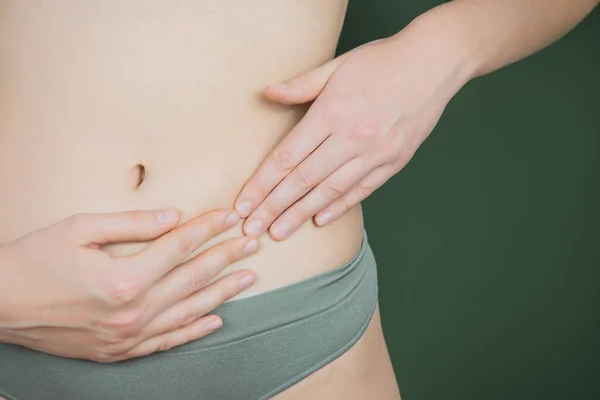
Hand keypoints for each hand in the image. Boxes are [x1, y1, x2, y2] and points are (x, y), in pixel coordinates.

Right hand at [0, 208, 258, 361]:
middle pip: (192, 278)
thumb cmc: (35, 261)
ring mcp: (128, 335)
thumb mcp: (80, 229)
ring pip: (188, 311)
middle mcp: (133, 311)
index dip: (209, 228)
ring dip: (222, 293)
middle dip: (226, 257)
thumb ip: (133, 223)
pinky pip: (168, 341)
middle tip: (252, 243)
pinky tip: (216, 320)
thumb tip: (174, 217)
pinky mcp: (120, 350)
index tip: (232, 216)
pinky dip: (195, 330)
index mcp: (124, 278)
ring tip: (248, 278)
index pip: (181, 246)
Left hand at [234, 19, 472, 239]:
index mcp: (332, 112)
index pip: (287, 157)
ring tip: (279, 232)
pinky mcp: (394, 161)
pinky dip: (339, 207)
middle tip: (253, 230)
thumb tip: (268, 93)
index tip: (244, 204)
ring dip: (301, 214)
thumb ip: (301, 85)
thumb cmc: (383, 60)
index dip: (262, 184)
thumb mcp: (338, 65)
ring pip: (330, 190)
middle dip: (274, 207)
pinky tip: (320, 220)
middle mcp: (352, 137)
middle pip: (303, 180)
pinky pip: (362, 190)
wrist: (435, 61)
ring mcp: (376, 152)